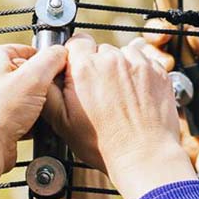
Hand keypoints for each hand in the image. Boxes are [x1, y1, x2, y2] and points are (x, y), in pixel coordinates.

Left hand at [0, 44, 67, 198]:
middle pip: (26, 75)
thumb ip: (51, 60)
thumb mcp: (33, 79)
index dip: (46, 61)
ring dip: (36, 107)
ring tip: (36, 115)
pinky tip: (30, 128)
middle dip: (41, 87)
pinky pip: (17, 116)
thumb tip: (60, 52)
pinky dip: (27, 122)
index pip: (27, 50)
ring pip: (24, 98)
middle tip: (47, 97)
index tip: (57, 72)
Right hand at [44, 34, 194, 198]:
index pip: (76, 42)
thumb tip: (40, 76)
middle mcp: (111, 60)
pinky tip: (135, 96)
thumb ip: (48, 93)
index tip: (79, 74)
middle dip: (98, 66)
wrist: (143, 156)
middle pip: (100, 50)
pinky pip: (143, 62)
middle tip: (100, 93)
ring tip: (119, 97)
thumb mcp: (63, 123)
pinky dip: (138, 74)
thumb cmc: (103, 145)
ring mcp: (137, 64)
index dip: (76, 58)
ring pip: (122, 55)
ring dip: (119, 69)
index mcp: (84, 69)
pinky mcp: (157, 71)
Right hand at [138, 22, 198, 176]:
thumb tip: (192, 33)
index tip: (167, 34)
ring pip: (139, 60)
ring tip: (166, 70)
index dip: (167, 30)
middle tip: (162, 46)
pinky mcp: (144, 104)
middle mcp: (173, 70)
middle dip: (153, 39)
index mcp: (193, 61)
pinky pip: (132, 84)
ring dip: (146, 58)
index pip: (173, 36)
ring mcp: (156, 87)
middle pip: (152, 44)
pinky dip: (132, 78)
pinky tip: (144, 82)